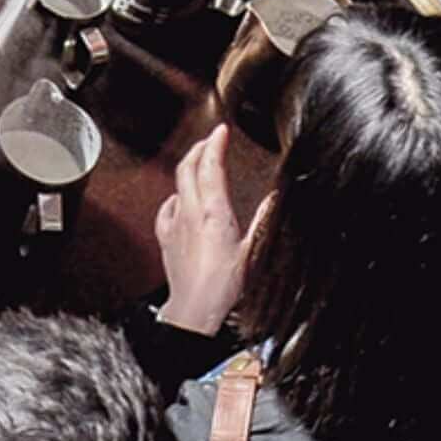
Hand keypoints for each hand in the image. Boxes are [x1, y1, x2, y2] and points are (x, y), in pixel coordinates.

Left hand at [154, 125, 265, 335]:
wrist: (194, 309)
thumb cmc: (222, 285)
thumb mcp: (251, 251)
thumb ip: (263, 221)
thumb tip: (274, 199)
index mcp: (213, 211)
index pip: (210, 166)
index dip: (215, 143)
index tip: (221, 130)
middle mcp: (190, 212)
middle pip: (188, 167)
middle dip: (199, 148)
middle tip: (210, 140)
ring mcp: (175, 223)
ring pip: (177, 184)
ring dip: (188, 169)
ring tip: (199, 164)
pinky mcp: (165, 237)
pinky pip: (166, 207)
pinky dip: (175, 196)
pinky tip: (179, 199)